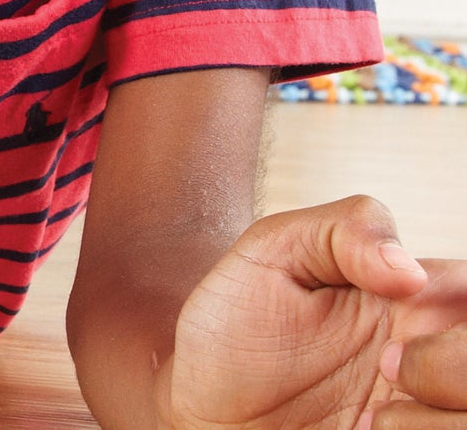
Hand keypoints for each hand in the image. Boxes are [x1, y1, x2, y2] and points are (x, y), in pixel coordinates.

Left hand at [159, 196, 466, 428]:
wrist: (200, 402)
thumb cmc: (237, 321)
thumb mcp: (273, 250)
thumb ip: (343, 229)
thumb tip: (410, 269)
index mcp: (417, 297)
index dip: (458, 316)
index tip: (403, 316)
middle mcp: (435, 357)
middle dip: (455, 371)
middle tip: (387, 369)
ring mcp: (422, 411)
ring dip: (437, 421)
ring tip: (369, 421)